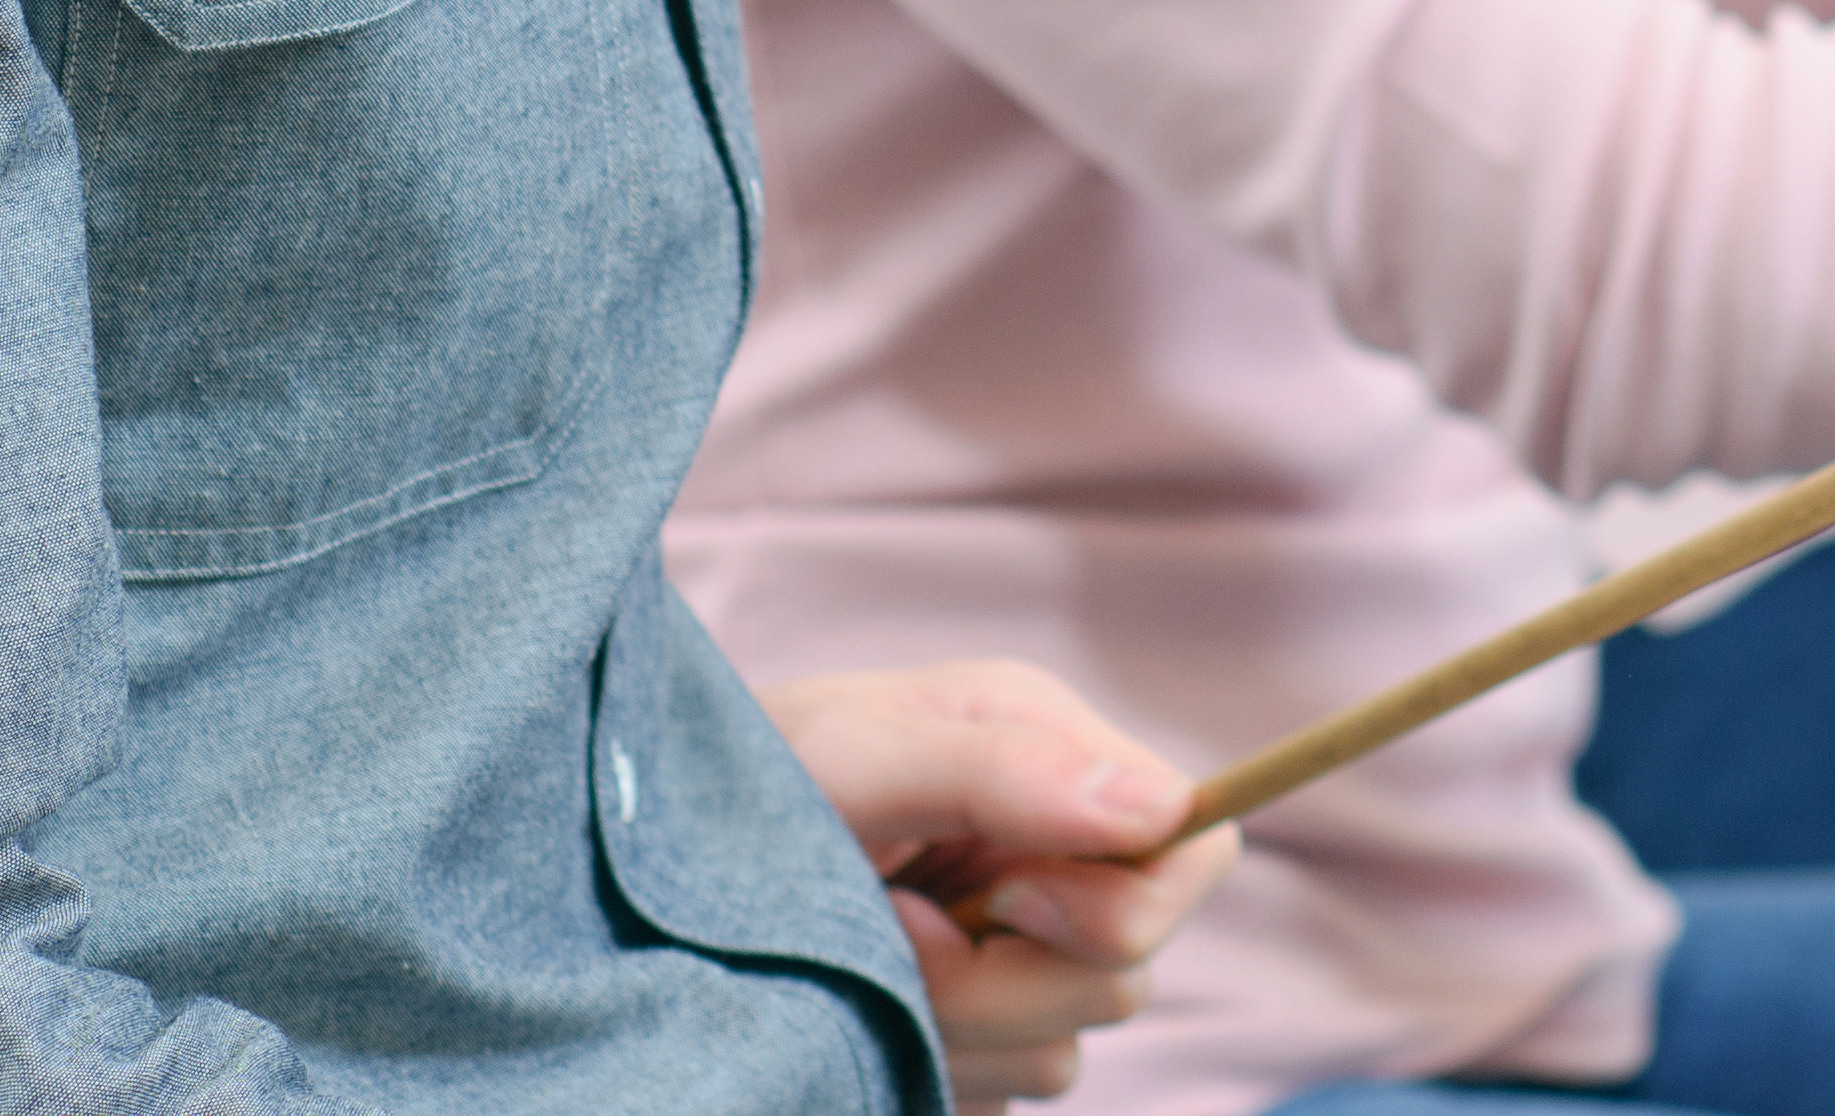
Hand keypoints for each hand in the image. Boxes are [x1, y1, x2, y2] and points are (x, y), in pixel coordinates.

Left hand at [758, 658, 1234, 1100]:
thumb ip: (1004, 768)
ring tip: (862, 964)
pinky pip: (1002, 1089)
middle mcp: (1054, 857)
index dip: (1125, 901)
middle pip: (1130, 974)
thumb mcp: (857, 752)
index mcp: (1051, 758)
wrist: (640, 869)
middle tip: (893, 933)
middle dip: (1001, 981)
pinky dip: (927, 1065)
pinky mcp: (976, 1034)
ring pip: (1064, 1049)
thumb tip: (1164, 805)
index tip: (1011, 899)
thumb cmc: (744, 780)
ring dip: (950, 1027)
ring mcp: (1018, 955)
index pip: (1194, 847)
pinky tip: (863, 1014)